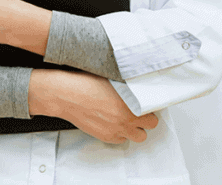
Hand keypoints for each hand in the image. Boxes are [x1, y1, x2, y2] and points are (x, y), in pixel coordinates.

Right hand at [30, 70, 158, 143]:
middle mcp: (125, 120)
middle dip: (146, 120)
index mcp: (131, 104)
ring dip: (135, 129)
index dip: (152, 108)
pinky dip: (120, 133)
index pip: (154, 114)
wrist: (67, 95)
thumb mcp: (114, 80)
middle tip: (140, 112)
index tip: (148, 104)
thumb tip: (140, 87)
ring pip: (136, 137)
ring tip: (128, 119)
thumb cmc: (87, 84)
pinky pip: (120, 140)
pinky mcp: (104, 136)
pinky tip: (114, 122)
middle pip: (149, 128)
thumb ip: (130, 89)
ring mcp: (115, 130)